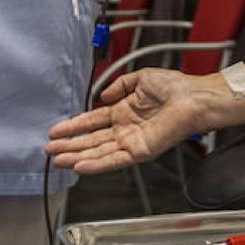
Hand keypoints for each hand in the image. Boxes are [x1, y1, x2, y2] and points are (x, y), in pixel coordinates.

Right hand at [46, 69, 202, 173]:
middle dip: (69, 145)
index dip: (73, 126)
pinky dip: (97, 164)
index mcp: (124, 112)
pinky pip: (114, 160)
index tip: (56, 130)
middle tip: (50, 149)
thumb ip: (118, 86)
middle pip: (91, 140)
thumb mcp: (140, 78)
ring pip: (98, 152)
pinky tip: (80, 166)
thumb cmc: (175, 87)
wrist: (193, 97)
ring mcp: (131, 142)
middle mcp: (125, 129)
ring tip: (58, 160)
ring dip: (77, 157)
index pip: (92, 121)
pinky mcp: (140, 151)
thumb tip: (102, 96)